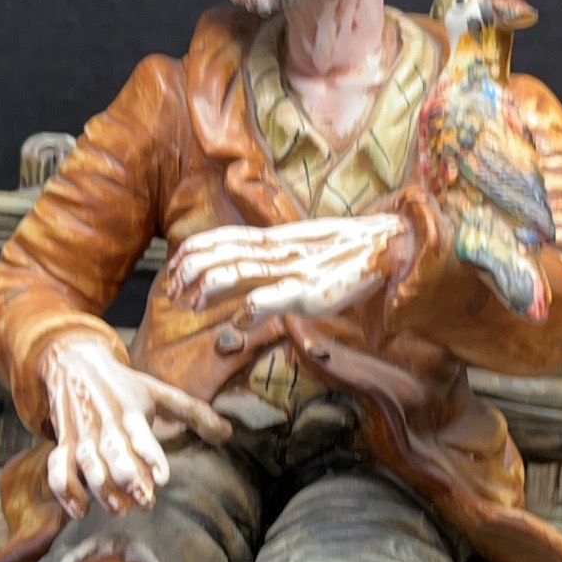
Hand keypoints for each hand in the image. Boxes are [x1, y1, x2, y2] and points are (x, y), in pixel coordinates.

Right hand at [42, 334, 229, 517]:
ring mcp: (82, 434)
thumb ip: (194, 413)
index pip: (140, 433)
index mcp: (131, 410)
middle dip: (126, 477)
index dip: (149, 455)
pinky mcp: (63, 443)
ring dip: (99, 487)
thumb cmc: (124, 384)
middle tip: (144, 500)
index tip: (161, 477)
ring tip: (117, 509)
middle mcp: (105, 423)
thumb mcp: (159, 391)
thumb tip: (228, 433)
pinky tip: (78, 510)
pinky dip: (63, 490)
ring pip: (86, 463)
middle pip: (112, 451)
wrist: (73, 361)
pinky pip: (57, 468)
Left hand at [166, 214, 406, 320]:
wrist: (388, 247)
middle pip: (220, 254)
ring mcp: (292, 270)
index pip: (222, 239)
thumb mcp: (301, 258)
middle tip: (173, 294)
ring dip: (207, 288)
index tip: (173, 271)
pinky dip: (250, 310)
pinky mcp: (310, 291)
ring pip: (238, 272)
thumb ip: (273, 269)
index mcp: (275, 240)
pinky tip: (239, 322)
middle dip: (189, 273)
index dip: (192, 252)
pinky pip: (273, 297)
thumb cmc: (345, 256)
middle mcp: (278, 251)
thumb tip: (244, 300)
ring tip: (189, 304)